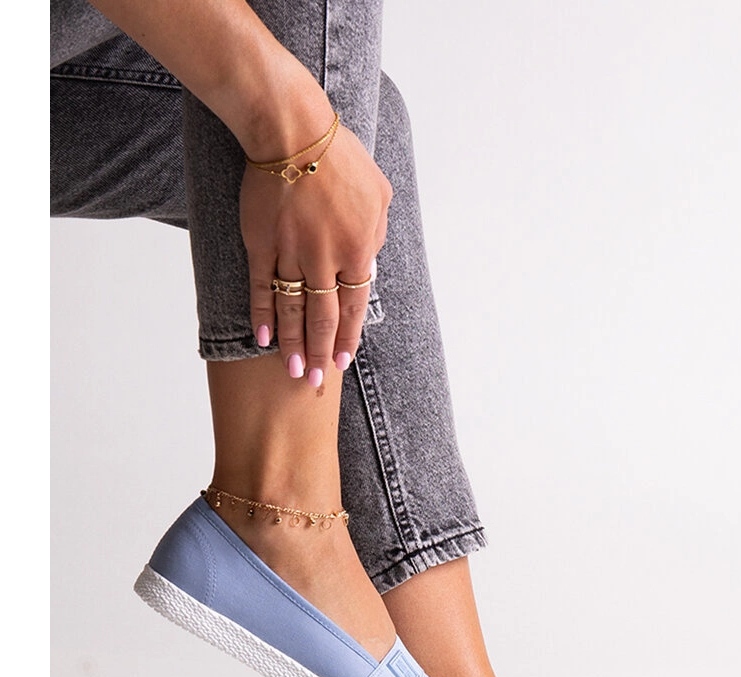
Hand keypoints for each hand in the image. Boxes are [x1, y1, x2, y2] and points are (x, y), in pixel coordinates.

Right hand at [240, 120, 391, 382]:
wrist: (292, 130)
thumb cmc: (340, 156)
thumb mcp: (380, 193)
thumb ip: (377, 234)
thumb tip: (369, 262)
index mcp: (359, 248)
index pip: (355, 304)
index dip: (349, 336)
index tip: (343, 360)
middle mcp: (326, 258)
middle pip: (325, 317)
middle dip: (323, 353)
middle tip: (319, 383)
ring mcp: (292, 253)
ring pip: (293, 310)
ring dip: (294, 345)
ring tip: (294, 373)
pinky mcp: (261, 244)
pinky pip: (262, 288)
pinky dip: (262, 316)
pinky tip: (263, 340)